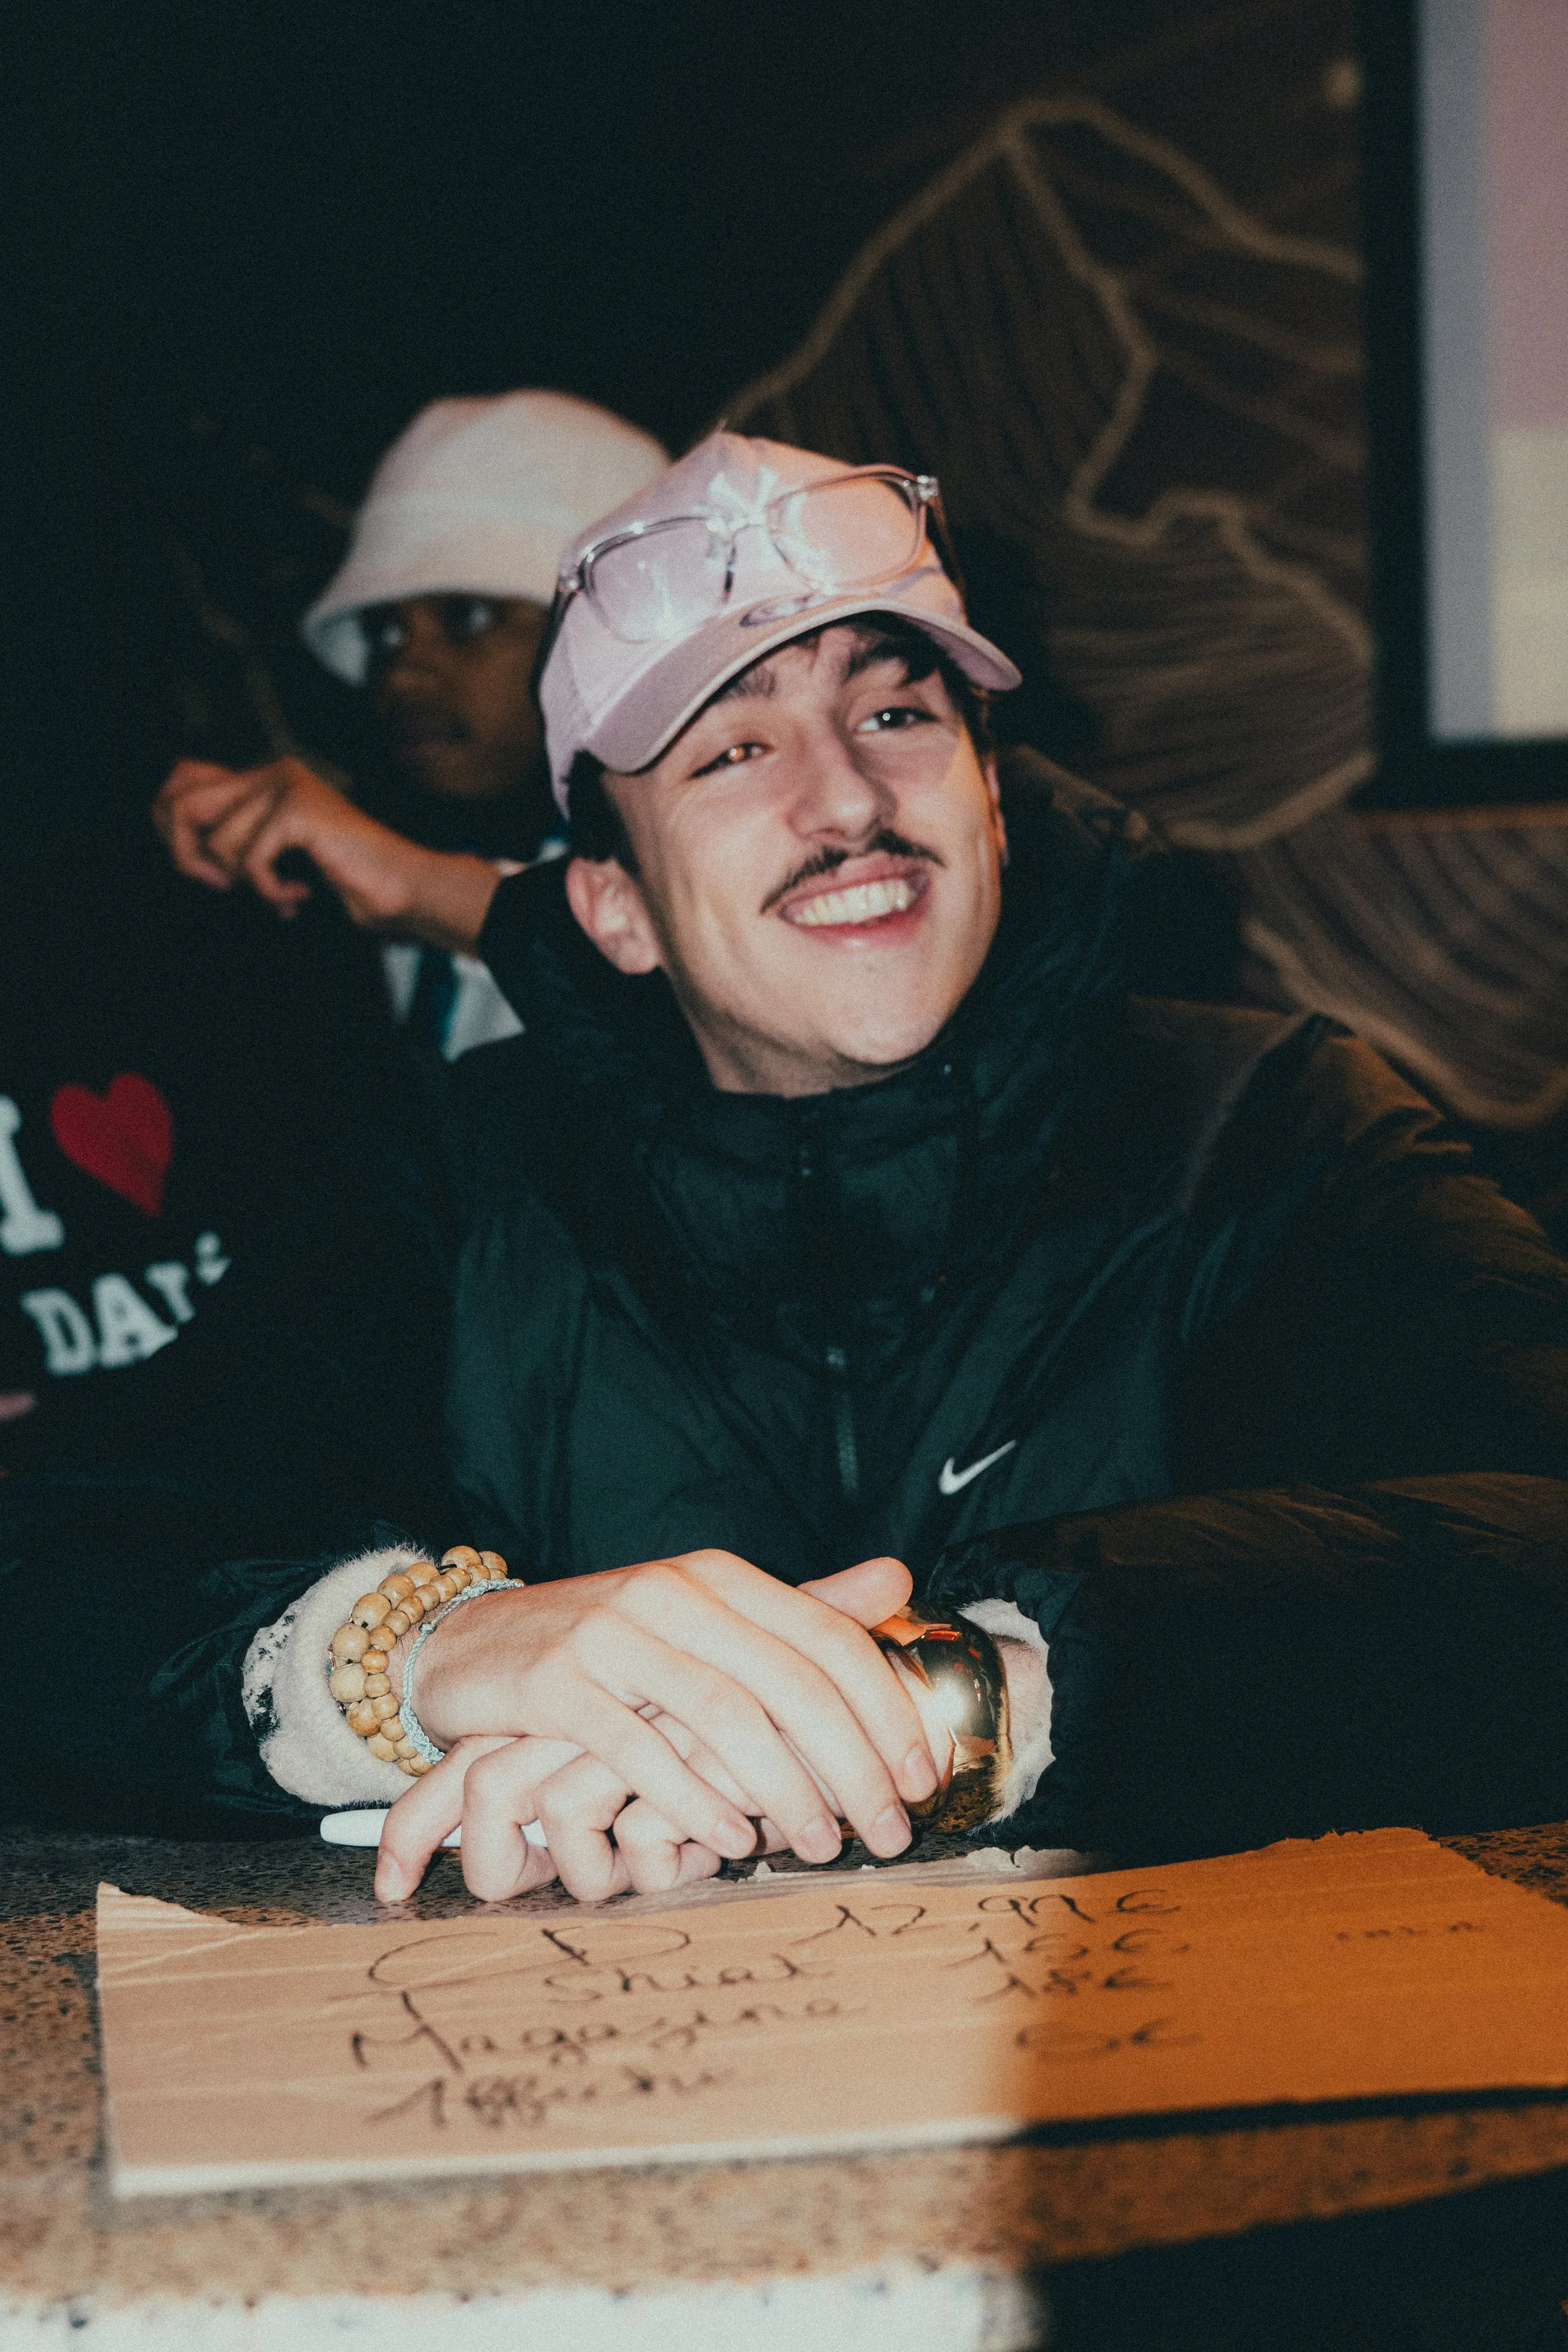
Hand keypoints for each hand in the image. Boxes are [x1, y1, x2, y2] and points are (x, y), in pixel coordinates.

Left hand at [153, 756, 498, 946]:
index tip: (203, 867)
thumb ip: (236, 835)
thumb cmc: (344, 876)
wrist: (400, 886)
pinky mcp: (298, 811)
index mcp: (266, 774)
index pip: (183, 777)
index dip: (171, 823)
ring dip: (245, 880)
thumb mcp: (276, 851)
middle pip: (184, 802)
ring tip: (280, 892)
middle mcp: (273, 770)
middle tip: (222, 885)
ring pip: (219, 840)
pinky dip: (269, 890)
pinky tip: (297, 896)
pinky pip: (252, 859)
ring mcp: (287, 787)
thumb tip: (179, 842)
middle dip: (189, 854)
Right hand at [379, 1554, 938, 1895]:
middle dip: (852, 1765)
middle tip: (889, 1833)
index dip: (884, 1709)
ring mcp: (611, 1635)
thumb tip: (901, 1576)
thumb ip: (799, 1608)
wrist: (471, 1644)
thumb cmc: (610, 1646)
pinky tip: (730, 1840)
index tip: (922, 1777)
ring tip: (820, 1846)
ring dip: (782, 1791)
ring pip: (722, 1716)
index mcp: (719, 1578)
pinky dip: (691, 1799)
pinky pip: (637, 1747)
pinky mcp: (555, 1683)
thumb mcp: (706, 1618)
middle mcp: (673, 1593)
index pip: (827, 1637)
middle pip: (789, 1682)